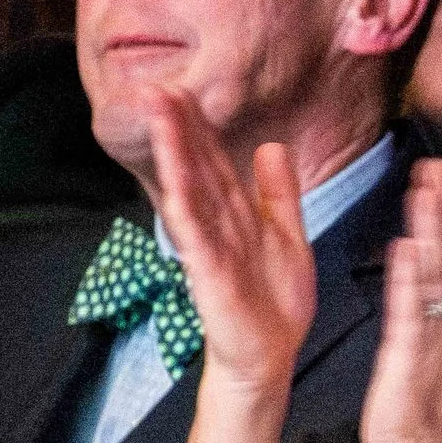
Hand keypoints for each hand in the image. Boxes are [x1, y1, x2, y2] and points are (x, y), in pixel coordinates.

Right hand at [146, 86, 314, 392]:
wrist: (269, 357)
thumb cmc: (273, 302)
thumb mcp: (287, 234)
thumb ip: (278, 192)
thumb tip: (270, 146)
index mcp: (236, 213)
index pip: (214, 160)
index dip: (198, 124)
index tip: (179, 86)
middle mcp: (217, 225)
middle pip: (196, 167)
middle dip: (177, 127)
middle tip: (154, 85)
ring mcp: (210, 249)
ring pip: (191, 192)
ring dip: (173, 153)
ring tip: (157, 113)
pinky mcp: (210, 278)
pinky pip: (197, 238)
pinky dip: (185, 209)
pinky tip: (173, 183)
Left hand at [360, 158, 441, 442]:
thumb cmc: (427, 417)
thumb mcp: (441, 358)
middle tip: (437, 165)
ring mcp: (436, 343)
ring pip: (436, 276)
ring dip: (430, 230)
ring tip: (424, 189)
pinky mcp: (413, 362)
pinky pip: (414, 314)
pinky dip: (411, 280)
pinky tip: (407, 247)